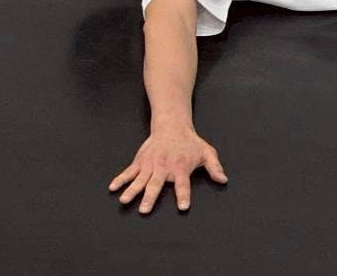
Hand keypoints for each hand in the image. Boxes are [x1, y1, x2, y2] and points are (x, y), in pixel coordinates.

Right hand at [109, 125, 227, 213]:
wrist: (172, 126)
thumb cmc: (190, 143)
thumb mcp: (207, 152)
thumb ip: (215, 167)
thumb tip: (224, 179)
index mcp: (181, 168)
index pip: (183, 184)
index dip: (184, 195)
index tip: (183, 207)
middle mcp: (164, 168)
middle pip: (156, 185)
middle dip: (150, 197)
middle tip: (145, 210)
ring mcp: (150, 165)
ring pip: (140, 180)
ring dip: (132, 190)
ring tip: (125, 200)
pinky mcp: (140, 162)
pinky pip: (128, 172)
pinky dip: (120, 179)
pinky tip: (112, 188)